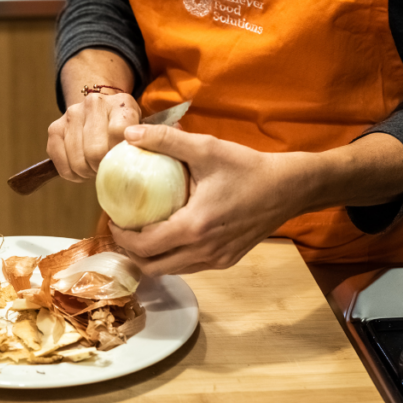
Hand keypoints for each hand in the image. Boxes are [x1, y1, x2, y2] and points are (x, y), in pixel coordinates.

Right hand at [47, 92, 141, 181]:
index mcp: (121, 104)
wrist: (101, 111)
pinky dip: (71, 173)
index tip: (122, 161)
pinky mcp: (54, 128)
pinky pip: (61, 164)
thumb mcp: (140, 132)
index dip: (120, 155)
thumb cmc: (125, 129)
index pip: (119, 133)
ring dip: (87, 172)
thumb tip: (133, 158)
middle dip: (101, 167)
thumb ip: (143, 143)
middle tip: (106, 167)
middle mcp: (93, 104)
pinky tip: (81, 168)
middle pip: (95, 151)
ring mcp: (71, 114)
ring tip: (94, 166)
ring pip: (77, 161)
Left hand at [109, 126, 402, 274]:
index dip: (121, 237)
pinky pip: (189, 266)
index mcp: (194, 227)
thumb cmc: (248, 167)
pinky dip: (172, 257)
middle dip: (131, 252)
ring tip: (141, 233)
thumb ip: (166, 140)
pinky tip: (168, 235)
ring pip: (170, 270)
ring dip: (150, 258)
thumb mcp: (206, 148)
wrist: (290, 188)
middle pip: (152, 267)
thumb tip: (129, 133)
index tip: (112, 219)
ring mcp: (216, 260)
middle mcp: (203, 251)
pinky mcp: (227, 260)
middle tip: (122, 229)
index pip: (144, 245)